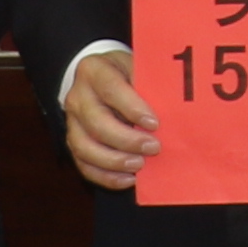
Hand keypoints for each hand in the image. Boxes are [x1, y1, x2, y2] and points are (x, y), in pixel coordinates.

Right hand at [61, 45, 158, 192]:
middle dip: (126, 140)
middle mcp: (78, 96)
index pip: (111, 89)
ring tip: (140, 165)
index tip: (154, 123)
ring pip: (84, 147)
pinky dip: (105, 176)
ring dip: (114, 161)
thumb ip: (149, 84)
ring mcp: (72, 121)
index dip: (132, 108)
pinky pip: (83, 164)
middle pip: (96, 122)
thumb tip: (175, 107)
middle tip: (153, 148)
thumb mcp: (136, 66)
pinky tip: (127, 180)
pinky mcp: (73, 141)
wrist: (98, 76)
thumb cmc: (125, 73)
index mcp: (94, 71)